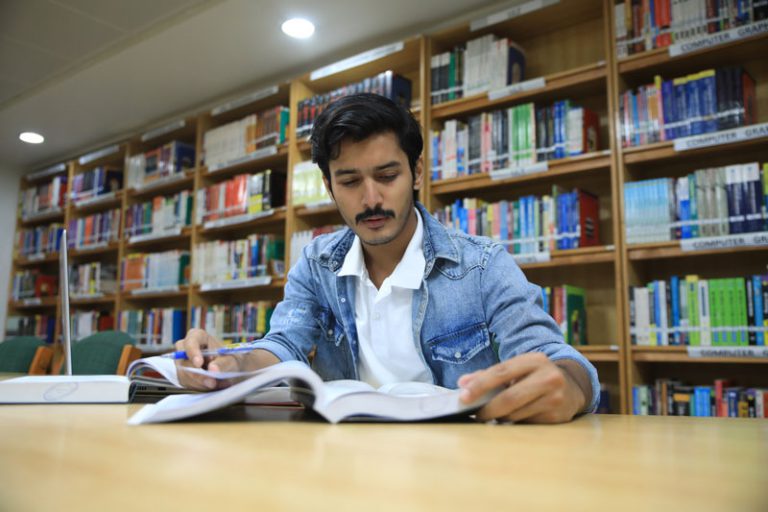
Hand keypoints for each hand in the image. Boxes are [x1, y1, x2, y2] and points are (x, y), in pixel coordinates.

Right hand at [174, 328, 240, 389]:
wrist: (231, 372)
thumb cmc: (231, 360)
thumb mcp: (232, 360)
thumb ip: (223, 363)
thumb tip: (212, 369)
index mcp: (198, 337)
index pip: (191, 342)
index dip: (193, 352)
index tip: (199, 363)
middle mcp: (186, 348)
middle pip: (184, 361)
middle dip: (198, 374)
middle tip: (212, 382)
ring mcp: (182, 362)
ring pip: (184, 375)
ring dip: (201, 383)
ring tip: (217, 384)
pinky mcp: (183, 375)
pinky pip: (186, 383)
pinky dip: (199, 387)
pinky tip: (211, 386)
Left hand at [458, 353, 587, 423]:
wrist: (572, 387)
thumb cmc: (535, 377)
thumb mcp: (517, 369)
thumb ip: (489, 375)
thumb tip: (463, 384)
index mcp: (535, 360)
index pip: (501, 372)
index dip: (480, 385)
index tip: (463, 396)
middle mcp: (548, 377)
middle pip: (509, 398)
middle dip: (487, 409)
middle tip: (475, 414)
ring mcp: (555, 397)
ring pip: (516, 414)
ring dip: (500, 417)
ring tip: (492, 415)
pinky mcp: (557, 416)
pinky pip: (526, 423)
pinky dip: (514, 422)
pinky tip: (512, 418)